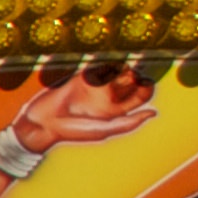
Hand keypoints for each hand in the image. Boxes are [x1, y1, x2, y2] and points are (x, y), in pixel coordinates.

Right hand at [15, 70, 158, 154]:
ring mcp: (96, 86)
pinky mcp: (83, 77)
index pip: (140, 95)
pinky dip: (106, 66)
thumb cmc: (73, 130)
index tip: (144, 83)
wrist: (43, 121)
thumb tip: (153, 113)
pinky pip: (100, 66)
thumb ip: (128, 123)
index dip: (146, 88)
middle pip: (132, 81)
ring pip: (118, 71)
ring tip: (118, 72)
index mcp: (116, 110)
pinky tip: (101, 72)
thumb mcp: (103, 129)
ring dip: (122, 68)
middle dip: (134, 76)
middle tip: (130, 75)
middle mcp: (108, 97)